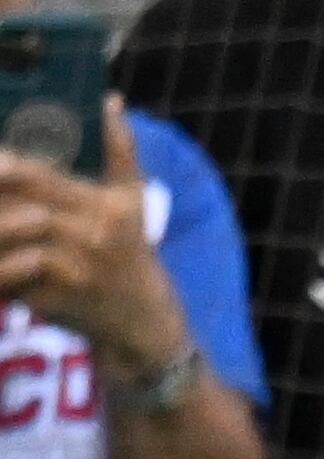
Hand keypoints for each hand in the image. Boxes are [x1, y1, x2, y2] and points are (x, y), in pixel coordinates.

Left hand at [0, 96, 189, 381]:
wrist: (146, 328)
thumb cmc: (132, 258)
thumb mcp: (134, 205)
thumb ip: (120, 153)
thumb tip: (110, 101)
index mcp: (110, 208)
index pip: (42, 176)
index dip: (6, 166)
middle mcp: (94, 237)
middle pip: (22, 208)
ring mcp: (75, 272)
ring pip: (13, 241)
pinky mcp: (57, 301)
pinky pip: (13, 279)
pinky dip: (0, 271)